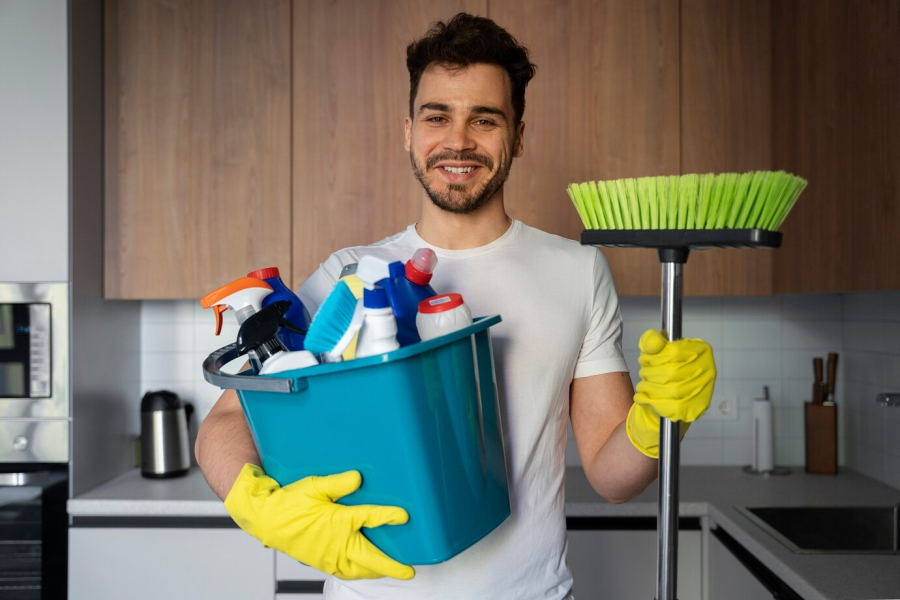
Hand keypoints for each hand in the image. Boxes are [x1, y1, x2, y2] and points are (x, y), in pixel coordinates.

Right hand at [225, 464, 413, 579]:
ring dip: (377, 572)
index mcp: (338, 521)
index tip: (403, 516)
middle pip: (371, 558)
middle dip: (392, 566)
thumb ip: (338, 483)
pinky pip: (345, 573)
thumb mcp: (314, 486)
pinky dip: (358, 573)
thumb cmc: (289, 503)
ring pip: (359, 570)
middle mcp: (337, 544)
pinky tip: (365, 571)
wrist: (266, 520)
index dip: (389, 517)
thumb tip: (358, 478)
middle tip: (408, 571)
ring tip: (392, 571)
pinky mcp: (322, 563)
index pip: (370, 518)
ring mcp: (330, 557)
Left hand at [626, 330, 716, 457]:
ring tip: (643, 385)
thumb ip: (650, 341)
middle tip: (643, 374)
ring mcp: (704, 390)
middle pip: (672, 372)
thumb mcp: (654, 348)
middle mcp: (707, 369)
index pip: (674, 352)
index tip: (645, 361)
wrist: (669, 392)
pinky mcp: (696, 408)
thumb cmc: (663, 366)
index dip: (654, 358)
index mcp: (700, 349)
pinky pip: (672, 408)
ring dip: (650, 388)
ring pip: (672, 391)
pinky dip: (652, 403)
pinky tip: (643, 398)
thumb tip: (653, 343)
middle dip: (650, 374)